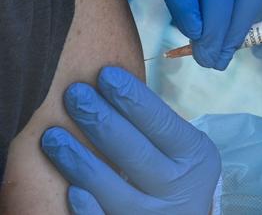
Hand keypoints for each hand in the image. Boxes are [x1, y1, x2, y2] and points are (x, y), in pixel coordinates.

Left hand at [41, 67, 220, 214]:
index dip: (132, 97)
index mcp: (195, 155)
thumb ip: (155, 125)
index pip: (160, 122)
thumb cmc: (175, 170)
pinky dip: (89, 207)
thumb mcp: (181, 146)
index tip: (105, 73)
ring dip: (80, 161)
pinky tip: (71, 187)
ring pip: (115, 190)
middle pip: (135, 152)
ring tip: (52, 136)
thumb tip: (109, 80)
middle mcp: (179, 186)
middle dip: (101, 119)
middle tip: (74, 94)